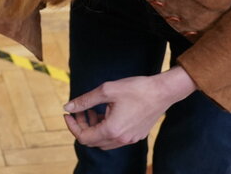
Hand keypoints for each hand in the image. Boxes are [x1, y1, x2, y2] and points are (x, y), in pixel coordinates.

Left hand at [62, 66, 195, 149]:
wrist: (163, 91)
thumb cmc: (136, 88)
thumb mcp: (106, 90)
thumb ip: (85, 101)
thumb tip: (68, 107)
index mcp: (112, 130)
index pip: (84, 138)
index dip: (72, 126)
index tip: (68, 113)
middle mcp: (121, 139)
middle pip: (93, 141)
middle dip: (82, 126)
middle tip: (80, 110)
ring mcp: (130, 139)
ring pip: (104, 141)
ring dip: (94, 128)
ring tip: (93, 110)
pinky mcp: (136, 135)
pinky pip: (115, 138)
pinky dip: (106, 128)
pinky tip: (107, 112)